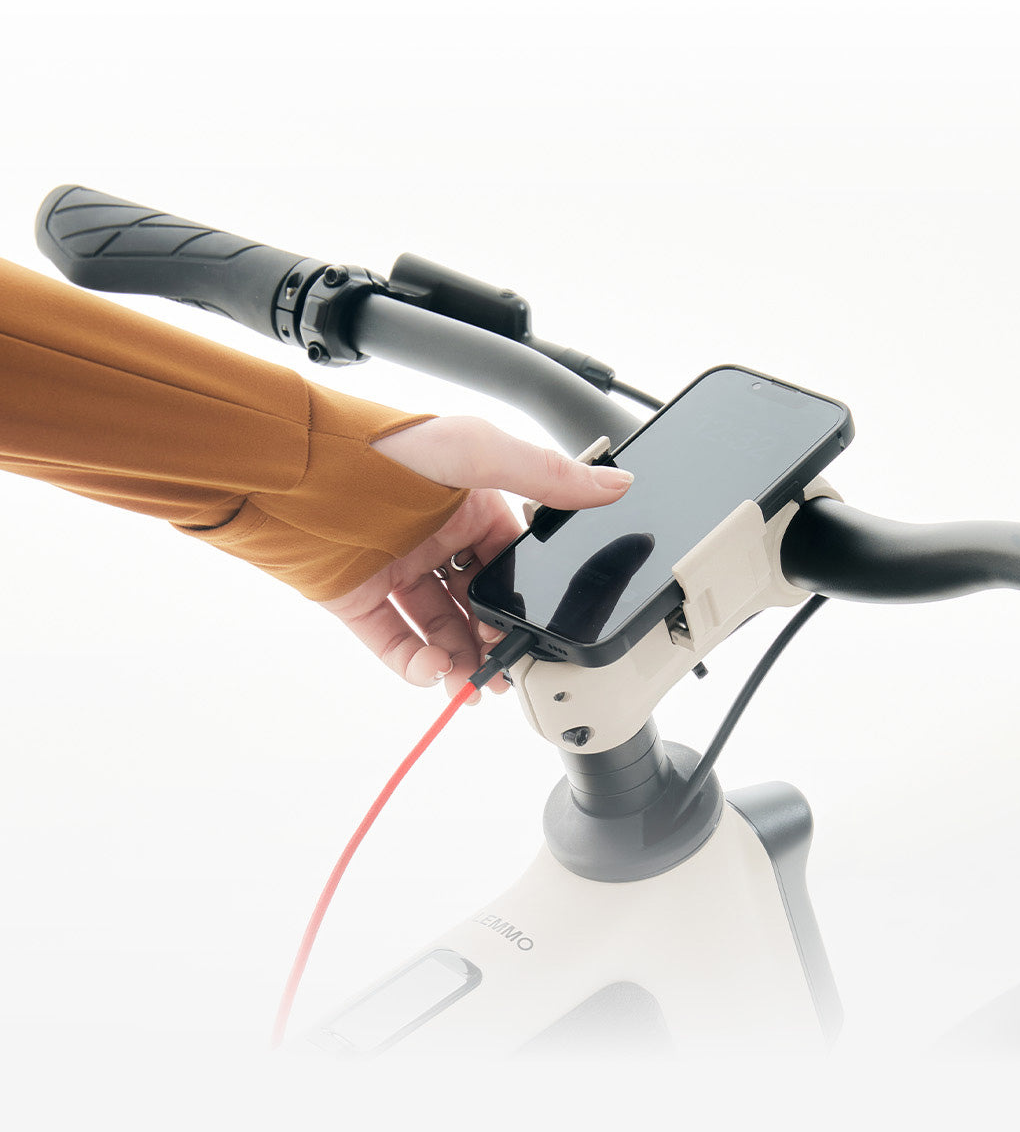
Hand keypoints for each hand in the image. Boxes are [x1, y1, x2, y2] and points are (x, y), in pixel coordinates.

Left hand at [319, 416, 633, 700]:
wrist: (292, 470)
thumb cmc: (383, 448)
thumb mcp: (479, 453)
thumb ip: (546, 477)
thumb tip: (615, 485)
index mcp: (466, 503)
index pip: (508, 559)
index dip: (524, 594)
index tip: (538, 623)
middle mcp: (431, 538)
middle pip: (476, 601)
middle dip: (495, 637)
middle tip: (508, 665)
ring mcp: (394, 570)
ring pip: (439, 629)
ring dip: (460, 659)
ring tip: (476, 684)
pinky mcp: (358, 599)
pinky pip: (394, 643)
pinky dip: (415, 665)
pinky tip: (433, 670)